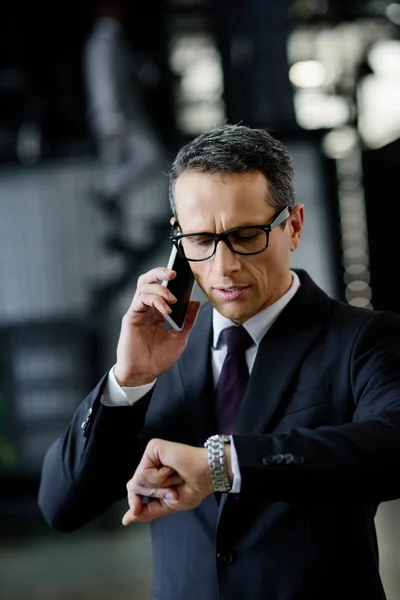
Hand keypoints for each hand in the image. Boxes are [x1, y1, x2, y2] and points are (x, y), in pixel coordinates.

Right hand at [114, 267, 199, 385]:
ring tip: (172, 298)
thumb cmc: (158, 358)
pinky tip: (165, 309)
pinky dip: (154, 299)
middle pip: (148, 281)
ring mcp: (138, 311)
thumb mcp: (180, 337)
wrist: (144, 373)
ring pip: (144, 286)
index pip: (161, 287)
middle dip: (159, 272)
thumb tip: (196, 303)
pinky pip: (140, 299)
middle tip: (174, 273)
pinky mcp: (131, 317)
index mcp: (157, 312)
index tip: (184, 276)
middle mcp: (146, 308)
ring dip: (160, 288)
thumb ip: (187, 320)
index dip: (169, 278)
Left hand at [122, 439, 214, 523]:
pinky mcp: (153, 447)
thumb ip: (147, 511)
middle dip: (155, 494)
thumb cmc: (194, 488)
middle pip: (134, 486)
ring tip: (175, 477)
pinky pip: (145, 471)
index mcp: (152, 475)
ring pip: (138, 480)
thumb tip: (126, 520)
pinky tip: (172, 469)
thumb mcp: (168, 505)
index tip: (138, 509)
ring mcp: (151, 455)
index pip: (132, 490)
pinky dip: (159, 477)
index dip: (134, 502)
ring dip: (160, 486)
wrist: (208, 475)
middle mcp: (150, 463)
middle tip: (174, 488)